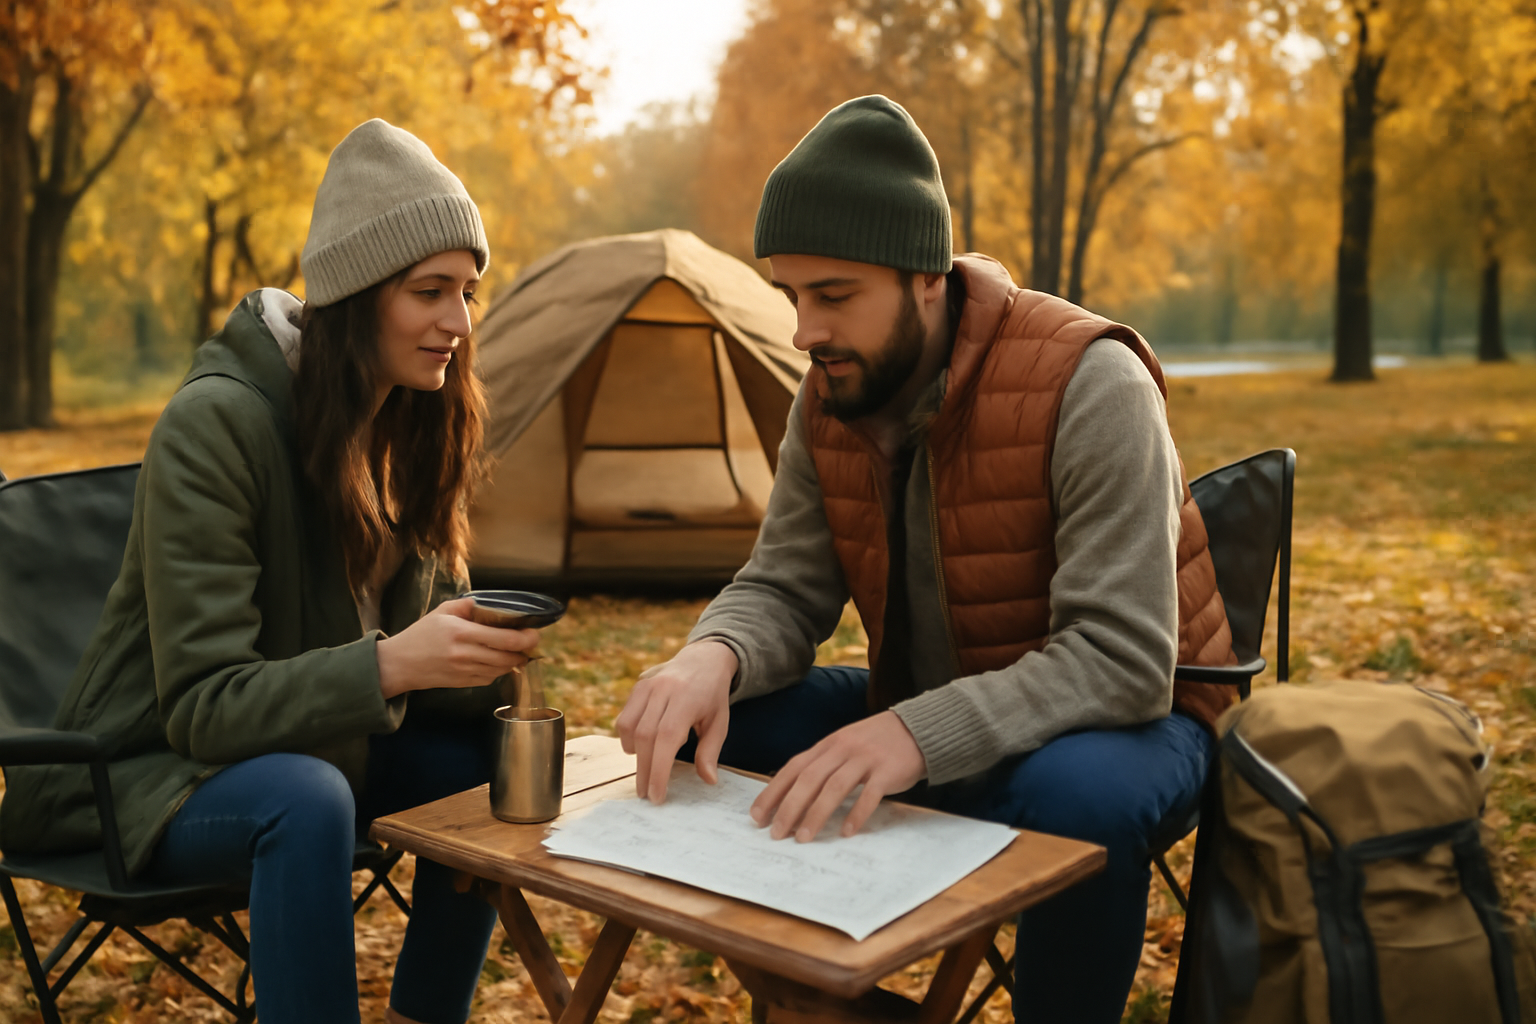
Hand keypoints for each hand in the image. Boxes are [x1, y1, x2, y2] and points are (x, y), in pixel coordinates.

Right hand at [376, 597, 538, 699]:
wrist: (400, 664)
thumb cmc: (421, 635)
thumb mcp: (442, 611)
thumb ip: (468, 606)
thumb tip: (491, 604)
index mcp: (462, 633)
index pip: (505, 639)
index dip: (526, 638)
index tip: (534, 633)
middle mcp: (465, 654)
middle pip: (508, 657)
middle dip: (525, 651)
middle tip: (530, 642)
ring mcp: (465, 671)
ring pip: (502, 670)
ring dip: (514, 661)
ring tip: (517, 651)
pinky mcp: (463, 683)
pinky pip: (490, 679)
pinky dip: (499, 671)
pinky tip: (499, 661)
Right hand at [616, 640, 737, 802]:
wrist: (703, 659)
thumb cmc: (713, 695)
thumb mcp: (720, 722)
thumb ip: (710, 751)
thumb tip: (708, 780)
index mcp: (687, 699)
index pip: (666, 738)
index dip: (658, 769)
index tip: (657, 795)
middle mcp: (663, 689)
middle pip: (645, 737)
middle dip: (644, 770)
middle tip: (646, 794)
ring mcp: (647, 686)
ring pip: (629, 728)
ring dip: (634, 755)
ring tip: (645, 772)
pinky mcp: (637, 687)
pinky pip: (624, 718)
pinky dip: (627, 738)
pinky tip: (639, 749)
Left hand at [750, 712, 926, 841]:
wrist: (917, 728)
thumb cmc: (875, 743)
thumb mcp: (844, 745)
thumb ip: (822, 764)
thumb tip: (791, 794)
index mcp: (828, 745)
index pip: (793, 768)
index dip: (773, 792)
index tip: (757, 815)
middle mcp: (843, 749)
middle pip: (809, 779)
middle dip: (789, 807)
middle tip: (776, 833)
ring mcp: (866, 759)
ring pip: (834, 787)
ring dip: (816, 814)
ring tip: (804, 837)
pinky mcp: (888, 771)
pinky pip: (869, 795)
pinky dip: (856, 814)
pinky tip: (846, 831)